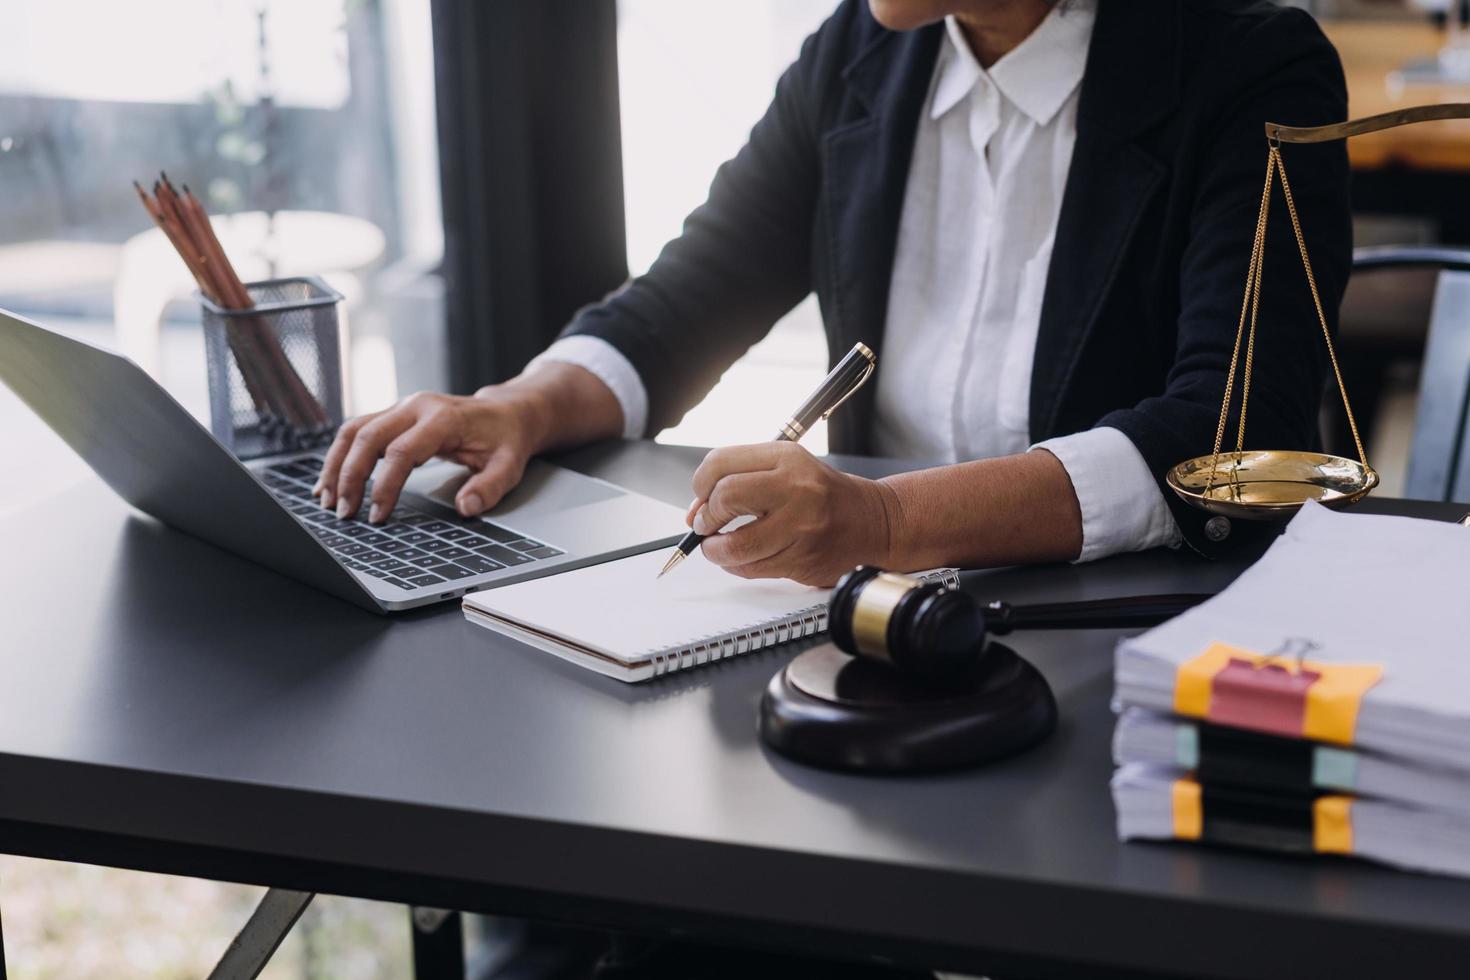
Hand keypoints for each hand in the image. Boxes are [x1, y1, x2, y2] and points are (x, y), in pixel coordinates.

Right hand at [315, 387, 540, 522]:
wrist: (507, 412)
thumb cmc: (505, 440)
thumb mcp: (508, 466)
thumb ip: (489, 488)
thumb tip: (465, 508)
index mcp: (442, 418)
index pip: (402, 452)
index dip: (386, 486)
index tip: (378, 516)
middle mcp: (416, 406)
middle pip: (367, 436)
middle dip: (350, 477)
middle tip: (344, 513)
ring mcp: (402, 407)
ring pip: (354, 430)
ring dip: (336, 465)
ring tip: (327, 500)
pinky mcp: (394, 414)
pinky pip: (358, 430)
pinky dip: (341, 455)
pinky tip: (331, 481)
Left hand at [688, 442, 896, 585]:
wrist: (873, 521)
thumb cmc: (824, 494)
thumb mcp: (786, 469)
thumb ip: (740, 479)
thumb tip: (695, 511)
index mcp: (787, 458)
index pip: (722, 462)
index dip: (701, 483)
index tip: (701, 497)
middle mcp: (795, 488)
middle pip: (726, 498)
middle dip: (706, 516)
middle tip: (707, 524)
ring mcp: (801, 526)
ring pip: (735, 545)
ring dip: (715, 550)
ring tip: (718, 546)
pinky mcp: (802, 559)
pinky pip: (752, 569)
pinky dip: (736, 566)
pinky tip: (742, 558)